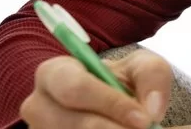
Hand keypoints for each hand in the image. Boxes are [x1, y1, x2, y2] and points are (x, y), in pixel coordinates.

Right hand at [21, 48, 173, 128]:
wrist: (111, 107)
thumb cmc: (120, 83)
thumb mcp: (139, 68)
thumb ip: (151, 76)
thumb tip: (152, 109)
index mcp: (54, 73)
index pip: (76, 88)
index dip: (110, 104)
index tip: (144, 119)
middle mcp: (39, 106)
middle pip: (73, 123)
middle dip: (111, 128)